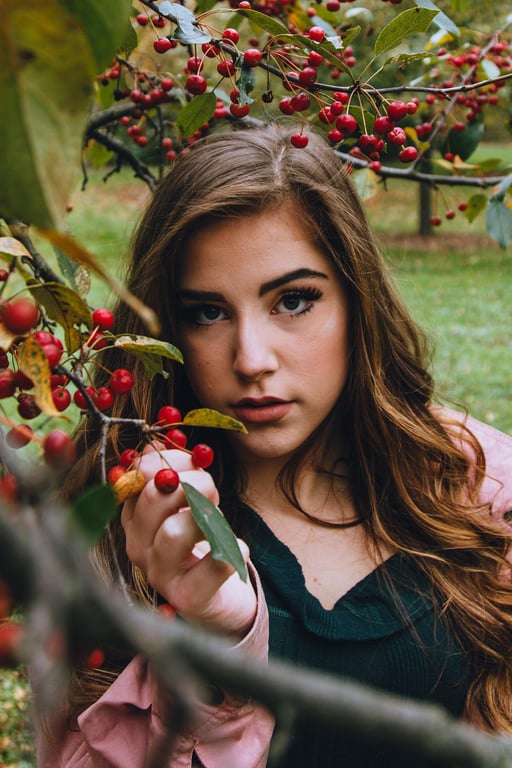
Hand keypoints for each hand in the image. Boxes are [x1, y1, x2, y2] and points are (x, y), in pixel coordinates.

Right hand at [121, 446, 256, 637]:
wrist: (217, 600)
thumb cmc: (201, 543)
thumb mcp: (189, 501)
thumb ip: (177, 472)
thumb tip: (164, 440)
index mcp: (135, 518)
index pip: (136, 476)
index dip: (166, 459)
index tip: (193, 460)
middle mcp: (139, 546)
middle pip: (153, 499)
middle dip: (189, 481)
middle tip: (210, 486)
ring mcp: (161, 574)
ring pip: (174, 532)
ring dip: (205, 514)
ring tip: (219, 517)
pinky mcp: (189, 598)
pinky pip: (213, 566)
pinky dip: (232, 549)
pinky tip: (236, 548)